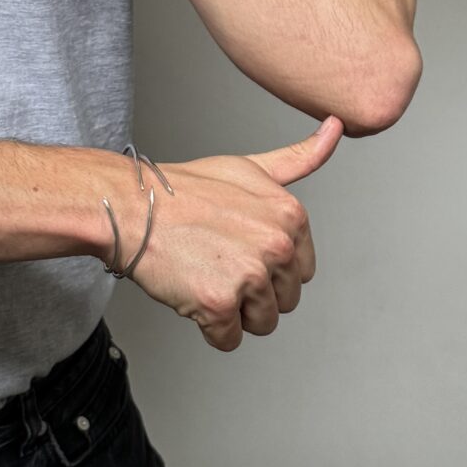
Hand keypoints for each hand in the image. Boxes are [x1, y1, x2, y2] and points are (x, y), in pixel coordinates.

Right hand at [129, 115, 343, 350]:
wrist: (130, 207)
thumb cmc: (184, 189)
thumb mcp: (250, 167)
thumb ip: (298, 159)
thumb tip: (336, 126)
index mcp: (291, 217)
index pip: (302, 271)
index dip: (270, 268)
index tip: (240, 250)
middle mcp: (277, 246)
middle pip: (285, 301)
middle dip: (255, 293)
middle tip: (218, 264)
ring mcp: (250, 276)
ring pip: (262, 324)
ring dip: (234, 313)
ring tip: (206, 278)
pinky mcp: (219, 304)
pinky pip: (229, 340)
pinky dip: (210, 328)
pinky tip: (192, 296)